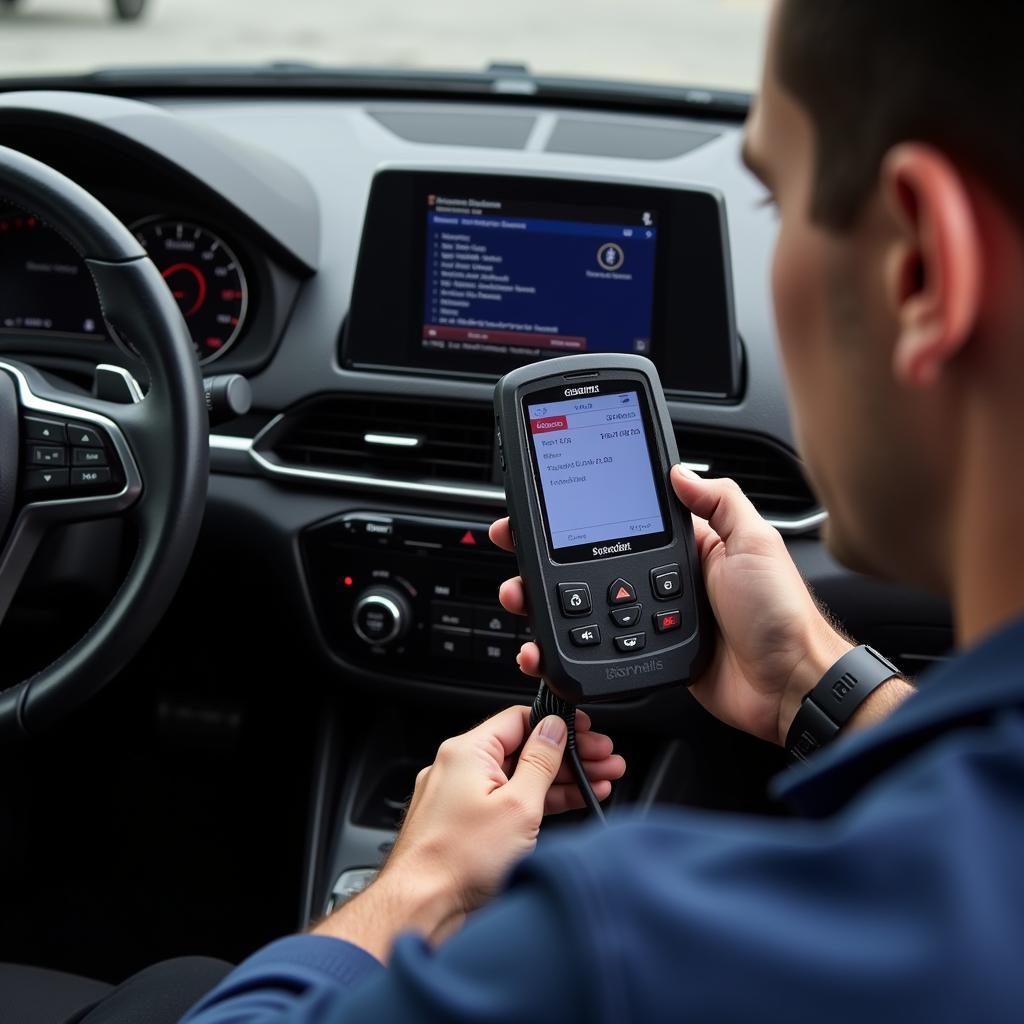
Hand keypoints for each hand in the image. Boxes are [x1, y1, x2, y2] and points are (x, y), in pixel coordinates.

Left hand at [314, 706, 623, 958]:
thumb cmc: (457, 860)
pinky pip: (506, 800)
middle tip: (603, 761)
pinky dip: (536, 801)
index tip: (587, 733)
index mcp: (467, 751)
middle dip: (568, 755)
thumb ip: (541, 761)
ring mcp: (459, 796)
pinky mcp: (462, 822)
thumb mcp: (517, 806)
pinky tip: (568, 804)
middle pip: (523, 747)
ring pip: (518, 776)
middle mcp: (458, 767)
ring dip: (559, 780)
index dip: (558, 723)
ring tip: (598, 782)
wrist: (420, 907)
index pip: (520, 718)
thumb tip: (555, 729)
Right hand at [490, 470, 851, 745]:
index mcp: (687, 547)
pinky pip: (598, 647)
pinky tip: (543, 645)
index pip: (622, 520)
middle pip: (589, 563)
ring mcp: (651, 618)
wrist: (791, 685)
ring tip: (517, 595)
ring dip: (543, 600)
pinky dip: (565, 647)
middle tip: (510, 547)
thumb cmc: (782, 614)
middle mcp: (663, 580)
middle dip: (544, 555)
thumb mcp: (756, 541)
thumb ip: (719, 502)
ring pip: (584, 605)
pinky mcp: (647, 654)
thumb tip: (680, 471)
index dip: (582, 511)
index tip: (545, 503)